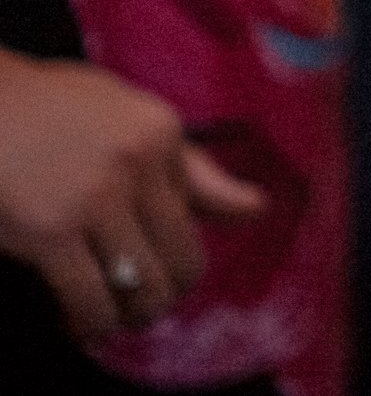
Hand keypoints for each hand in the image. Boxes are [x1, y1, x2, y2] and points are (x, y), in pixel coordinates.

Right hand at [0, 51, 264, 343]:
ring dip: (128, 316)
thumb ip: (189, 167)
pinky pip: (92, 302)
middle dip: (163, 295)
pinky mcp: (52, 232)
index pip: (197, 213)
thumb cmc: (48, 110)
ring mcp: (96, 197)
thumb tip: (257, 209)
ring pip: (144, 289)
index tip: (150, 260)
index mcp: (161, 130)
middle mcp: (139, 161)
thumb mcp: (125, 116)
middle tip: (135, 303)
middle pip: (182, 260)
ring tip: (107, 315)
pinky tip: (73, 321)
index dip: (173, 248)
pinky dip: (89, 325)